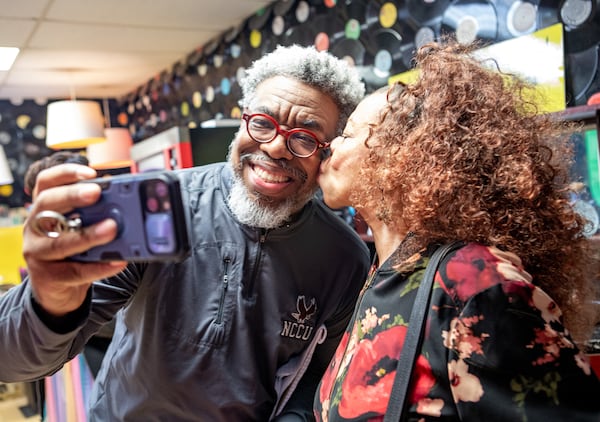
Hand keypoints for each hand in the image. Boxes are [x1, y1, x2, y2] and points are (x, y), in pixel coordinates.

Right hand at [22, 163, 126, 316]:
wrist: (57, 289)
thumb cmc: (74, 251)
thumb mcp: (81, 226)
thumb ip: (97, 213)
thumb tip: (128, 202)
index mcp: (45, 208)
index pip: (46, 182)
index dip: (65, 174)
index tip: (90, 172)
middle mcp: (35, 226)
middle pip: (48, 204)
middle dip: (73, 195)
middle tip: (97, 193)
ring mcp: (38, 251)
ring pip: (60, 241)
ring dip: (88, 234)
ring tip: (112, 228)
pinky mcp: (48, 276)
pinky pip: (75, 271)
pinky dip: (99, 266)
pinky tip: (118, 261)